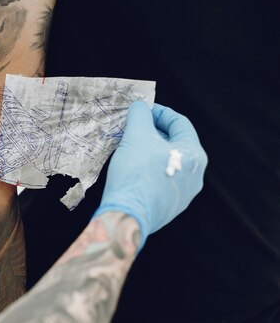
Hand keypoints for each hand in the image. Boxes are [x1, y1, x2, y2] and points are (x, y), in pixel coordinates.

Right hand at [94, 101, 207, 250]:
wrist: (127, 215)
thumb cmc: (136, 174)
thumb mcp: (136, 136)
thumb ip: (140, 115)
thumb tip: (140, 106)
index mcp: (194, 156)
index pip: (180, 123)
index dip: (159, 112)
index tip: (142, 109)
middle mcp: (195, 176)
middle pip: (175, 144)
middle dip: (153, 133)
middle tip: (134, 127)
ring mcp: (183, 194)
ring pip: (167, 164)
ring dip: (150, 152)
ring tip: (130, 147)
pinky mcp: (168, 207)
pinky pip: (160, 181)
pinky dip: (148, 170)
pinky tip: (132, 169)